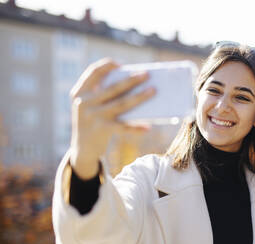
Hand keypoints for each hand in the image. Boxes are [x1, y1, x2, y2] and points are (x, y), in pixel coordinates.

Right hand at [68, 58, 154, 178]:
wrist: (82, 149)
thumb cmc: (93, 121)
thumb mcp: (90, 105)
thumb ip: (103, 94)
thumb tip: (134, 84)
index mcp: (80, 92)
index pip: (93, 72)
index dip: (107, 66)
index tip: (121, 64)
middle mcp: (84, 103)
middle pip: (113, 88)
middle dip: (132, 80)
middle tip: (147, 74)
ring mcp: (93, 116)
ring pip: (122, 104)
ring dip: (140, 97)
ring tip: (154, 91)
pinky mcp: (102, 130)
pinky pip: (124, 126)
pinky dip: (136, 127)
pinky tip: (148, 127)